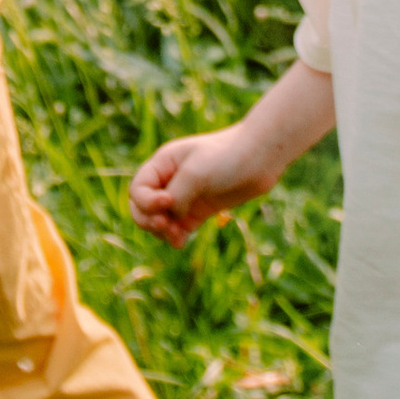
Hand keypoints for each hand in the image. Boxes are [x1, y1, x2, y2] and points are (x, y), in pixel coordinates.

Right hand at [130, 120, 278, 243]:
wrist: (261, 157)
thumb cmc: (227, 157)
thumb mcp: (196, 173)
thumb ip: (177, 197)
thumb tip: (171, 219)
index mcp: (163, 164)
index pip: (138, 189)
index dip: (146, 201)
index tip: (168, 203)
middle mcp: (169, 180)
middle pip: (142, 207)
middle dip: (148, 220)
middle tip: (165, 226)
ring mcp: (184, 196)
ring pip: (159, 221)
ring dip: (162, 231)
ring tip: (177, 236)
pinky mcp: (199, 210)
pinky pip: (178, 228)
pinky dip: (175, 237)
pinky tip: (181, 241)